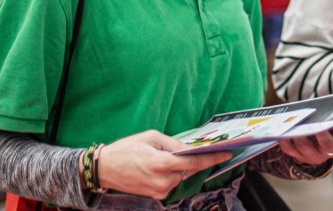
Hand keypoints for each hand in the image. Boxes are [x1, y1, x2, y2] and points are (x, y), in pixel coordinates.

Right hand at [96, 130, 231, 199]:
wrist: (104, 169)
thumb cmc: (126, 149)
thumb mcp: (151, 138)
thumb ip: (173, 144)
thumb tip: (190, 148)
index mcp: (161, 164)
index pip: (194, 161)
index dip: (213, 158)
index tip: (228, 154)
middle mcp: (163, 181)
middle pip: (190, 169)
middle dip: (197, 160)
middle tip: (207, 150)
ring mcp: (160, 191)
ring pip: (182, 176)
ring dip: (182, 166)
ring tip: (169, 156)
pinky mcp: (156, 195)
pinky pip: (173, 182)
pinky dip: (174, 173)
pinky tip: (166, 165)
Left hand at [278, 91, 332, 165]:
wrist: (319, 150)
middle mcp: (330, 148)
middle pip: (328, 145)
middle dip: (323, 137)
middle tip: (319, 128)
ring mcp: (313, 154)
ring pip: (306, 149)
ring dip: (301, 140)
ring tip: (296, 128)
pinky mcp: (298, 155)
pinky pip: (290, 151)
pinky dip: (286, 143)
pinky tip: (282, 133)